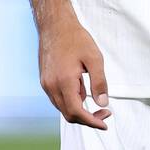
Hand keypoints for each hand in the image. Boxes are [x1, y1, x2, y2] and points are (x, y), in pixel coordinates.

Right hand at [39, 13, 110, 128]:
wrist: (55, 25)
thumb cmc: (75, 38)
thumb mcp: (94, 58)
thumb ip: (99, 82)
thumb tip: (103, 103)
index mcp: (64, 82)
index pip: (76, 112)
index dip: (91, 121)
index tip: (104, 124)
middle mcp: (51, 86)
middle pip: (68, 114)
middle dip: (87, 118)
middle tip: (104, 112)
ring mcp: (46, 84)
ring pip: (62, 108)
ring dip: (79, 110)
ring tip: (94, 97)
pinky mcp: (45, 80)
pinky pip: (58, 99)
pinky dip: (71, 101)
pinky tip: (82, 88)